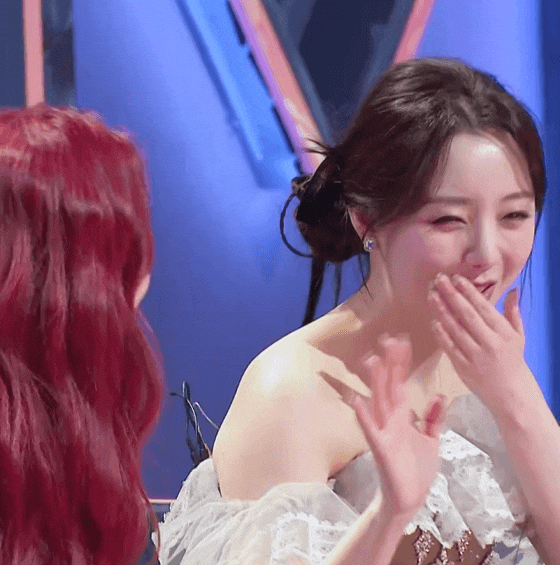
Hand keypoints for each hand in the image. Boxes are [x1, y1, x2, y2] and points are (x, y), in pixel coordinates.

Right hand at [351, 337, 445, 518]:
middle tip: (388, 339)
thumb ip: (434, 418)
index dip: (401, 363)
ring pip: (378, 402)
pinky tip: (357, 401)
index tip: (401, 341)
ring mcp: (384, 433)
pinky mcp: (381, 449)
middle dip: (389, 363)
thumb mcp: (432, 441)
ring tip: (372, 360)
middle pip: (389, 386)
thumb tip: (440, 395)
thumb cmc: (416, 471)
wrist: (409, 500)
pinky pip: (371, 430)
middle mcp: (391, 420)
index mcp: (403, 416)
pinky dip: (363, 416)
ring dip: (375, 382)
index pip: (401, 383)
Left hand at [428, 273, 533, 411]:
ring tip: (431, 295)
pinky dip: (442, 335)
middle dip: (452, 295)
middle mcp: (490, 343)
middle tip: (438, 279)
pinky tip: (433, 322)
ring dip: (442, 311)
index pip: (484, 308)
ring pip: (456, 330)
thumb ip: (512, 312)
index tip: (456, 278)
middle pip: (467, 315)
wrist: (511, 394)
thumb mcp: (518, 336)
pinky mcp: (464, 369)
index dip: (469, 292)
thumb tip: (512, 290)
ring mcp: (476, 356)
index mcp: (504, 332)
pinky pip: (451, 349)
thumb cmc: (513, 360)